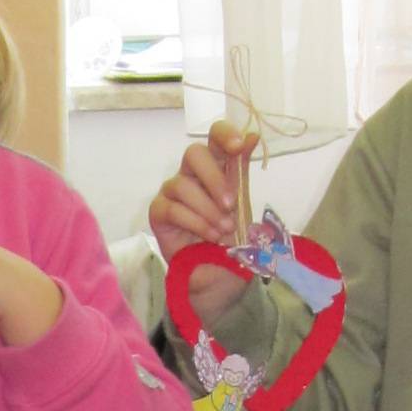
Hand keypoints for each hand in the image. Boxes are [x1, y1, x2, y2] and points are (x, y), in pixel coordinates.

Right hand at [149, 121, 255, 326]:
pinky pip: (172, 209)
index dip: (224, 134)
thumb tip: (252, 136)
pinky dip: (195, 222)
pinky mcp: (159, 213)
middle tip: (230, 204)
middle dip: (213, 177)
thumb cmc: (230, 240)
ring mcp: (172, 193)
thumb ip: (242, 171)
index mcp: (215, 167)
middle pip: (193, 154)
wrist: (219, 276)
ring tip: (224, 229)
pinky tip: (210, 236)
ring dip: (207, 209)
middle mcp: (191, 175)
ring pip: (182, 185)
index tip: (239, 145)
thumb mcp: (243, 204)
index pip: (214, 136)